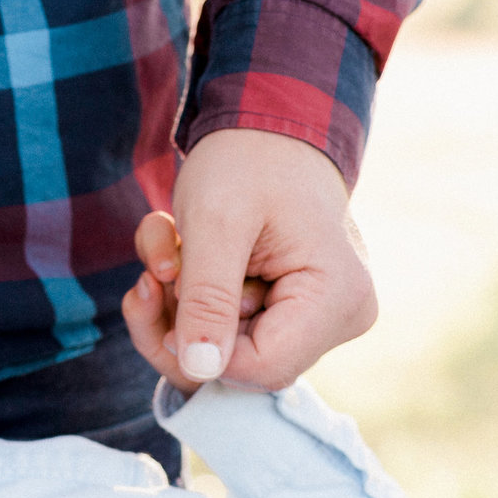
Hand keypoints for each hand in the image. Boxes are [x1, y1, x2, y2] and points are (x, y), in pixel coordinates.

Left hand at [123, 128, 377, 393]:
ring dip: (180, 305)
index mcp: (336, 298)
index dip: (197, 346)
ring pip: (229, 350)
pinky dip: (193, 297)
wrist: (267, 125)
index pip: (259, 368)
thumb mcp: (215, 222)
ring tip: (169, 244)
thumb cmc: (247, 159)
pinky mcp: (297, 312)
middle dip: (182, 321)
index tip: (160, 293)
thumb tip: (200, 372)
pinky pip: (232, 331)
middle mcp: (342, 318)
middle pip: (242, 366)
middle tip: (155, 264)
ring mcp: (322, 317)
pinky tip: (182, 250)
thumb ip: (207, 299)